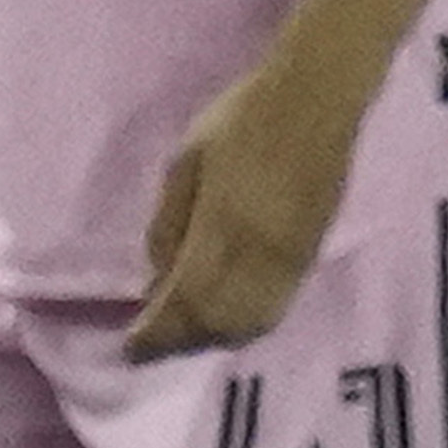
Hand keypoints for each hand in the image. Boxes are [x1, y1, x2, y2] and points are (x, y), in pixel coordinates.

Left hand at [126, 52, 372, 361]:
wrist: (316, 101)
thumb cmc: (240, 121)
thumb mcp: (184, 164)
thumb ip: (169, 225)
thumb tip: (159, 277)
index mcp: (224, 229)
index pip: (186, 301)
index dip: (157, 332)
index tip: (130, 346)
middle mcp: (262, 256)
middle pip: (220, 323)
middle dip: (184, 341)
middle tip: (152, 343)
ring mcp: (292, 260)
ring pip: (253, 322)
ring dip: (216, 336)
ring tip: (187, 333)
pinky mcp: (311, 255)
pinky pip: (276, 306)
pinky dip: (245, 323)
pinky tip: (227, 316)